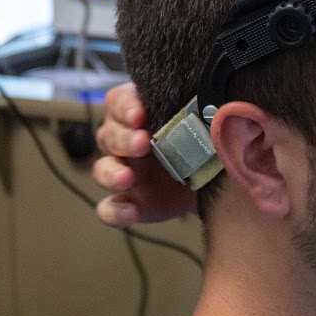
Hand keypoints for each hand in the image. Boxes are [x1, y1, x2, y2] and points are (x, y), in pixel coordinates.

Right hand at [91, 82, 197, 225]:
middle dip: (124, 139)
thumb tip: (205, 104)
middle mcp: (123, 142)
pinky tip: (131, 212)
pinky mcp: (128, 202)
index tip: (139, 115)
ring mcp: (123, 173)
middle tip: (143, 142)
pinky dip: (115, 211)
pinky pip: (108, 208)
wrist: (214, 176)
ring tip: (127, 177)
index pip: (118, 103)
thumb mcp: (197, 119)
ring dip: (111, 173)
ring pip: (102, 170)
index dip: (125, 107)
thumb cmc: (200, 138)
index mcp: (136, 114)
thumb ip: (192, 109)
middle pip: (109, 136)